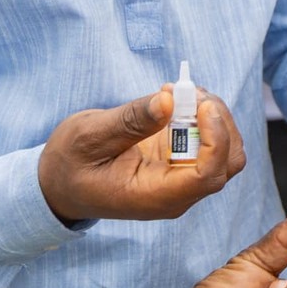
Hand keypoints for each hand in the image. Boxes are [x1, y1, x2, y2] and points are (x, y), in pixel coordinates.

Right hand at [38, 85, 245, 223]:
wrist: (59, 184)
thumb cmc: (70, 165)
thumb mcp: (89, 137)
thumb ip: (130, 122)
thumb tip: (168, 100)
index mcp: (154, 197)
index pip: (208, 176)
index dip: (216, 139)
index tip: (203, 105)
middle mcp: (175, 193)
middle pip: (227, 162)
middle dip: (218, 121)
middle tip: (187, 91)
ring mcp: (180, 179)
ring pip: (224, 150)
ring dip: (212, 115)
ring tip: (179, 91)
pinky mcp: (178, 163)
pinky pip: (207, 141)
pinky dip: (200, 116)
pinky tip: (175, 98)